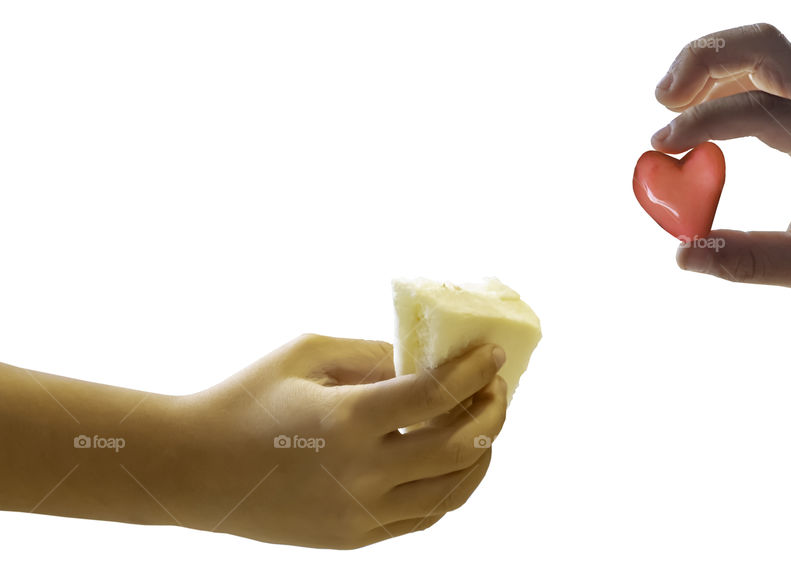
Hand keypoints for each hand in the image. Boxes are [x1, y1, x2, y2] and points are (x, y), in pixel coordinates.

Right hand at [178, 334, 507, 548]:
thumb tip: (426, 361)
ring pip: (452, 492)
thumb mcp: (307, 356)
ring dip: (481, 454)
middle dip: (491, 412)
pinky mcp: (352, 538)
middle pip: (457, 448)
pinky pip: (424, 517)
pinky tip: (456, 460)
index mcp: (345, 420)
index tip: (492, 354)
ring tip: (484, 423)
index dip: (473, 371)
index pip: (435, 396)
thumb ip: (372, 355)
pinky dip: (452, 488)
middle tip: (496, 387)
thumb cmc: (245, 399)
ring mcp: (358, 514)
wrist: (192, 469)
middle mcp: (358, 474)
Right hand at [651, 23, 790, 318]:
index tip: (662, 147)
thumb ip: (749, 261)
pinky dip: (718, 79)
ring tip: (668, 105)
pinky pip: (758, 70)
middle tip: (662, 101)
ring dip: (707, 63)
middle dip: (703, 59)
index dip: (704, 121)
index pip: (761, 108)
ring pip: (758, 47)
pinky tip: (696, 115)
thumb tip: (685, 255)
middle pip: (763, 44)